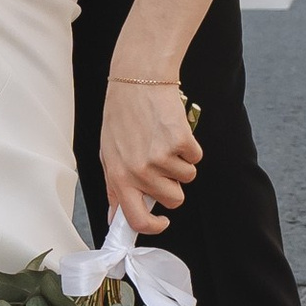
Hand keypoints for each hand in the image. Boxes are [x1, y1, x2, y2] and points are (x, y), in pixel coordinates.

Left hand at [101, 76, 200, 238]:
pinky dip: (190, 147)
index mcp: (119, 177)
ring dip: (181, 163)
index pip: (137, 219)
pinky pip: (196, 158)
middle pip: (173, 199)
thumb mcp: (109, 154)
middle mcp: (140, 171)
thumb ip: (114, 188)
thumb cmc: (122, 115)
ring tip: (164, 141)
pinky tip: (174, 131)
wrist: (138, 80)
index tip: (162, 221)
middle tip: (160, 160)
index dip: (154, 226)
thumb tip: (115, 218)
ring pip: (187, 178)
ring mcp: (161, 157)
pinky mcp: (181, 142)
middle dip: (172, 183)